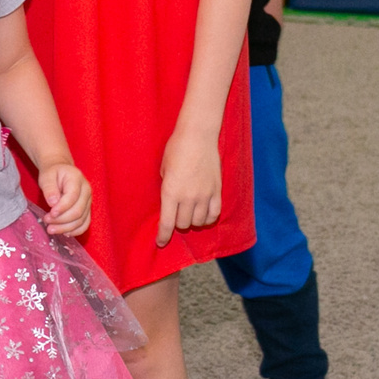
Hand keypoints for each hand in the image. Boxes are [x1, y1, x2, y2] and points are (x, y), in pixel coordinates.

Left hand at [36, 161, 91, 236]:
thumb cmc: (53, 173)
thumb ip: (49, 188)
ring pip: (81, 220)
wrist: (61, 171)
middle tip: (46, 221)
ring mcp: (88, 201)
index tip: (49, 214)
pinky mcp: (87, 210)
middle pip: (78, 211)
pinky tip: (63, 233)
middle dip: (61, 220)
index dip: (61, 208)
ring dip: (66, 228)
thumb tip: (53, 203)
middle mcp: (86, 191)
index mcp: (77, 179)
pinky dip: (75, 231)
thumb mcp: (47, 176)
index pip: (72, 196)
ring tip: (51, 229)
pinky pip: (85, 224)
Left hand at [154, 126, 222, 248]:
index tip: (160, 243)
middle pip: (183, 224)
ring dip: (192, 221)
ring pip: (199, 222)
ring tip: (189, 215)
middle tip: (175, 218)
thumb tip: (169, 203)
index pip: (167, 223)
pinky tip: (203, 216)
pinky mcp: (217, 191)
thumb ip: (167, 189)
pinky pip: (214, 214)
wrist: (197, 136)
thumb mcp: (163, 170)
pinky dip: (207, 219)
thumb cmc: (175, 149)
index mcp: (170, 192)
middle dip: (177, 225)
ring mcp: (204, 195)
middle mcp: (188, 197)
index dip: (163, 236)